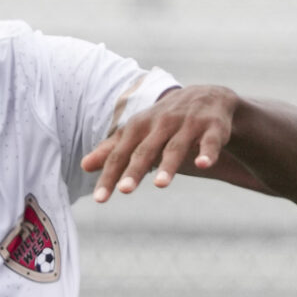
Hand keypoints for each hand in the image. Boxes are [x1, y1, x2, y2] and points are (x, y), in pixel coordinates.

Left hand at [81, 83, 237, 204]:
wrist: (208, 97)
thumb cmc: (165, 121)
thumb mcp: (138, 132)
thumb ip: (113, 149)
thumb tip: (83, 166)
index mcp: (140, 126)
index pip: (121, 153)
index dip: (109, 175)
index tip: (99, 199)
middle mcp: (162, 122)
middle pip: (145, 149)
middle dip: (135, 169)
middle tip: (124, 191)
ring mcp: (188, 124)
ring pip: (176, 146)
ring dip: (168, 165)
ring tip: (160, 185)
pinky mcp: (213, 127)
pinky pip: (210, 141)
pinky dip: (208, 152)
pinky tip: (204, 164)